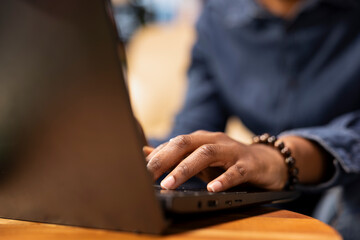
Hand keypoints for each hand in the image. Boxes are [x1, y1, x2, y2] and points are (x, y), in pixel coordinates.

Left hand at [145, 130, 287, 191]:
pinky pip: (236, 171)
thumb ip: (176, 156)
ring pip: (206, 154)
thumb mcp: (201, 158)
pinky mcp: (249, 164)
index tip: (139, 171)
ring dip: (185, 168)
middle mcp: (214, 141)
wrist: (267, 161)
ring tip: (169, 184)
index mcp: (201, 139)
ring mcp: (232, 151)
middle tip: (148, 176)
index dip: (156, 156)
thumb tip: (146, 153)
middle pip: (186, 143)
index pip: (174, 144)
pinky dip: (223, 179)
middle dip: (165, 159)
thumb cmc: (229, 161)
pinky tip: (211, 188)